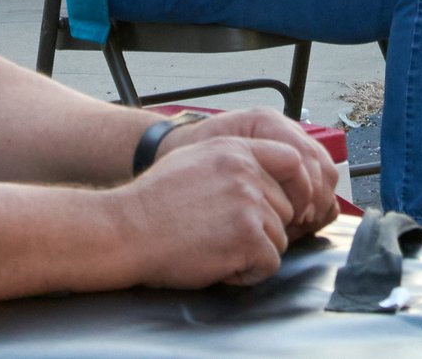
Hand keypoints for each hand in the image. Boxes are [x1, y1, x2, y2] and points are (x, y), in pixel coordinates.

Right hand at [116, 136, 307, 287]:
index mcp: (236, 149)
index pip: (292, 161)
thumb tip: (261, 172)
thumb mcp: (195, 159)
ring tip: (217, 250)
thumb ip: (233, 160)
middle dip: (263, 229)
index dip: (296, 188)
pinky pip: (269, 263)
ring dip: (254, 253)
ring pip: (279, 238)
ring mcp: (249, 204)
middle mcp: (247, 172)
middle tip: (226, 237)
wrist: (126, 230)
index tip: (287, 208)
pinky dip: (248, 273)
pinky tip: (220, 266)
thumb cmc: (152, 202)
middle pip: (285, 207)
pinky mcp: (247, 236)